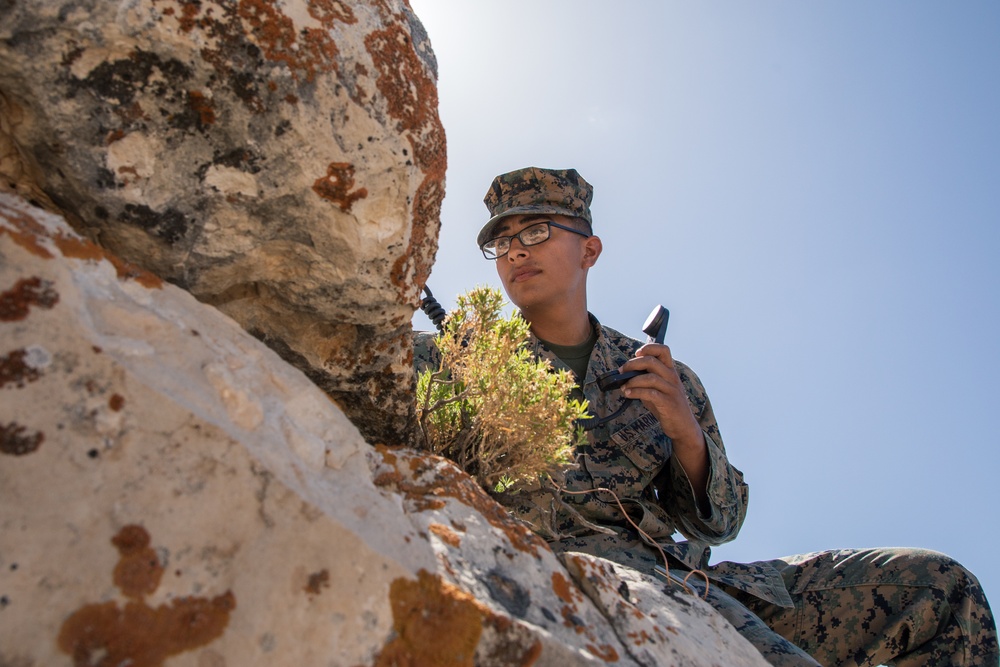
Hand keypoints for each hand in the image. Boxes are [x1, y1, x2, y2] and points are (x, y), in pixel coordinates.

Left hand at [620, 343, 709, 500]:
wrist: (683, 427)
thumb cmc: (668, 406)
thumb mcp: (658, 389)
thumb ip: (645, 380)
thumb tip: (625, 375)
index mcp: (671, 371)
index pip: (664, 350)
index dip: (649, 348)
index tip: (636, 353)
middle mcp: (673, 378)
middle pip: (652, 361)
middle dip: (633, 364)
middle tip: (622, 371)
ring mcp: (672, 390)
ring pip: (650, 377)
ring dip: (632, 381)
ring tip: (623, 387)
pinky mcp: (669, 403)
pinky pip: (650, 393)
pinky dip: (636, 392)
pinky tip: (628, 394)